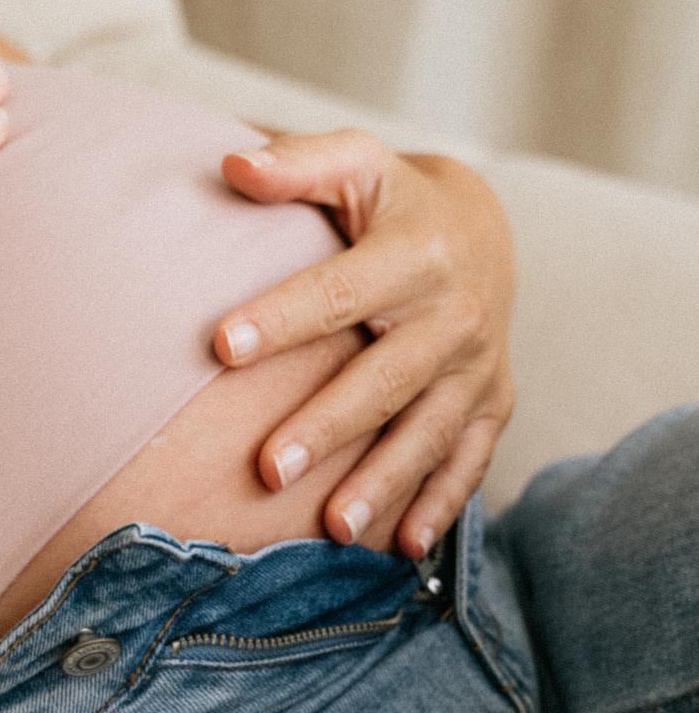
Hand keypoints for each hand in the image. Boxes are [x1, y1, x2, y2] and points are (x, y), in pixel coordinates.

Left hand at [212, 127, 516, 558]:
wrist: (481, 229)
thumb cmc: (390, 200)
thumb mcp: (354, 164)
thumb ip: (295, 165)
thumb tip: (231, 165)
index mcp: (415, 252)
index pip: (338, 291)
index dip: (280, 318)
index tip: (220, 347)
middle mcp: (457, 314)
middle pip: (385, 378)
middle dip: (328, 426)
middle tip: (268, 469)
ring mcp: (478, 367)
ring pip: (427, 432)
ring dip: (383, 484)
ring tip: (333, 530)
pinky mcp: (492, 405)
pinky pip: (468, 461)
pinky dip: (440, 506)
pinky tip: (401, 548)